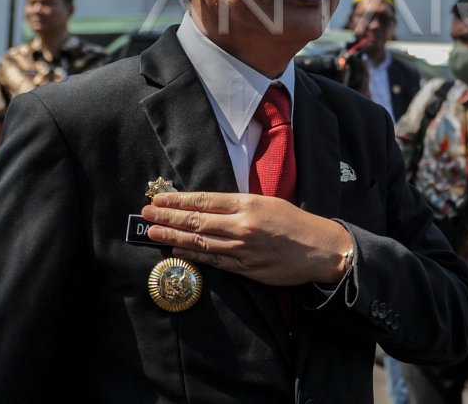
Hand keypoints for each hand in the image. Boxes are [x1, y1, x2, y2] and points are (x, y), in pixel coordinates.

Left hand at [143, 192, 352, 286]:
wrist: (321, 248)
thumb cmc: (296, 223)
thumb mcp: (269, 203)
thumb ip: (240, 205)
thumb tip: (208, 205)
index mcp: (249, 204)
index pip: (205, 201)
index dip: (179, 200)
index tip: (159, 199)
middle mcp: (242, 225)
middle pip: (197, 221)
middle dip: (168, 217)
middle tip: (146, 214)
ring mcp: (242, 249)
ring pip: (200, 242)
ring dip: (173, 237)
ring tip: (153, 233)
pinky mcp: (245, 268)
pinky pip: (213, 261)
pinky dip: (193, 255)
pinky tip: (177, 250)